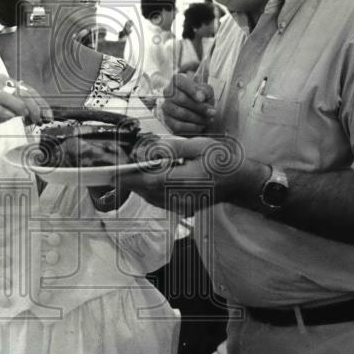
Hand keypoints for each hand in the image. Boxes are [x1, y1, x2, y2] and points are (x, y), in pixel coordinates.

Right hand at [0, 75, 53, 148]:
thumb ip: (22, 107)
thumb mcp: (8, 109)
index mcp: (6, 82)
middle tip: (41, 120)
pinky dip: (3, 111)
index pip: (28, 90)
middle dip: (35, 107)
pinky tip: (11, 117)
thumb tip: (40, 113)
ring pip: (9, 96)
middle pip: (22, 92)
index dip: (41, 103)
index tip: (49, 116)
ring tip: (27, 117)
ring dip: (21, 107)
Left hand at [117, 135, 245, 214]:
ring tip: (133, 172)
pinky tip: (151, 180)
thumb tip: (152, 150)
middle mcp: (184, 197)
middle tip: (120, 168)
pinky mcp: (183, 208)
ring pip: (152, 198)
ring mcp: (183, 205)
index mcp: (188, 180)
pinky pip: (161, 201)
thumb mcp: (200, 145)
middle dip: (132, 180)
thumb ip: (174, 148)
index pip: (151, 181)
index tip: (114, 174)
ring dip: (140, 186)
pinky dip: (151, 191)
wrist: (239, 181)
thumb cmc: (222, 160)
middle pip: (148, 191)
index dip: (130, 178)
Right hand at [161, 73, 215, 135]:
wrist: (195, 109)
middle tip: (212, 112)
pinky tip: (200, 126)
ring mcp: (166, 106)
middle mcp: (168, 92)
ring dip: (197, 118)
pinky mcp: (167, 120)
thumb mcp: (206, 90)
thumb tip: (202, 96)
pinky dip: (191, 127)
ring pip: (181, 113)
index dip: (192, 90)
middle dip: (200, 107)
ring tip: (208, 120)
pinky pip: (177, 126)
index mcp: (177, 80)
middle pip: (182, 99)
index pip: (181, 82)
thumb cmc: (200, 97)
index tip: (202, 99)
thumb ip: (205, 90)